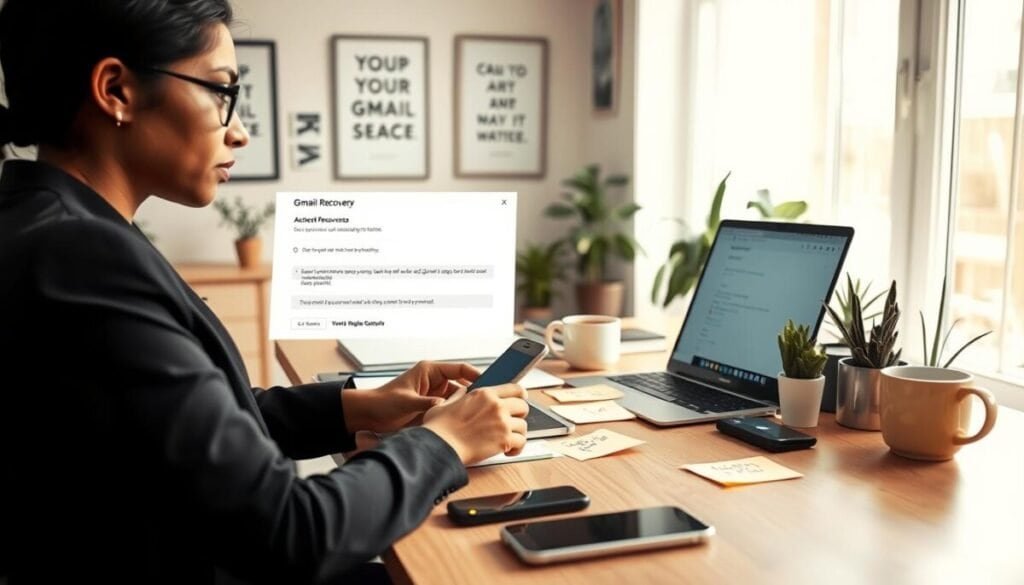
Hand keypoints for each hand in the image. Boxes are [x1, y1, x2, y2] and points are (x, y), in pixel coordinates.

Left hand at [342, 361, 479, 433]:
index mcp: (429, 371)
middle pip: (463, 383)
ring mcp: (435, 394)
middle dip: (475, 392)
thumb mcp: (406, 402)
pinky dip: (458, 414)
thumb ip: (427, 403)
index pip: (459, 368)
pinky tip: (466, 422)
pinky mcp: (433, 407)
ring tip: (480, 414)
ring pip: (459, 398)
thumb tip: (445, 407)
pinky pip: (451, 409)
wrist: (369, 415)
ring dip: (467, 406)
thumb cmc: (382, 401)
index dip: (475, 374)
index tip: (488, 383)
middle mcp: (435, 381)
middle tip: (489, 401)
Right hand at [422, 383, 528, 463]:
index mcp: (484, 394)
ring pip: (523, 425)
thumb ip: (458, 396)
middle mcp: (496, 406)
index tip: (520, 400)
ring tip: (508, 440)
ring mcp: (502, 422)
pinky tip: (508, 451)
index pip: (515, 388)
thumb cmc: (439, 429)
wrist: (441, 447)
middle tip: (512, 423)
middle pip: (523, 406)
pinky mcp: (504, 440)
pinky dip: (516, 448)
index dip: (520, 395)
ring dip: (517, 433)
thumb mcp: (446, 404)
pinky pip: (521, 442)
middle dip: (520, 415)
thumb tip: (462, 392)